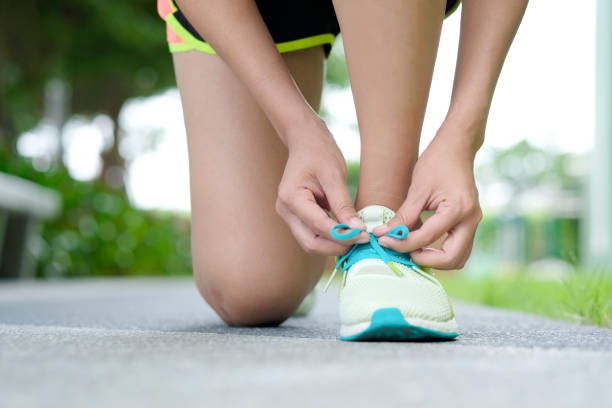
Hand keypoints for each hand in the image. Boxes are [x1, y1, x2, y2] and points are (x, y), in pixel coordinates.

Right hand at [276, 118, 367, 254]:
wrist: (306, 141)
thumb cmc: (319, 153)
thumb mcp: (334, 175)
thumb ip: (343, 204)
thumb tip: (357, 229)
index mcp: (291, 198)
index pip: (319, 227)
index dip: (343, 235)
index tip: (365, 235)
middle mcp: (285, 210)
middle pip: (311, 243)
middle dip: (337, 246)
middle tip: (361, 240)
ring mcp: (289, 216)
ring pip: (311, 243)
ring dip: (334, 245)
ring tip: (356, 236)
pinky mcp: (297, 217)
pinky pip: (313, 235)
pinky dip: (330, 238)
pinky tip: (347, 232)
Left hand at [373, 123, 482, 268]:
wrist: (457, 148)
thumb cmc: (437, 162)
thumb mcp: (417, 189)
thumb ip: (403, 216)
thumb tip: (383, 235)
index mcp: (458, 209)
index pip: (427, 237)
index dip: (402, 243)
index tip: (383, 241)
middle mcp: (471, 219)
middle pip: (451, 258)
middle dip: (425, 260)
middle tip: (403, 251)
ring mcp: (473, 222)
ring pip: (458, 258)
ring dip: (436, 260)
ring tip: (412, 249)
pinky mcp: (470, 223)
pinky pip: (459, 248)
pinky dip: (441, 252)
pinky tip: (422, 244)